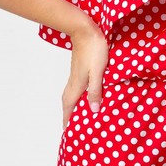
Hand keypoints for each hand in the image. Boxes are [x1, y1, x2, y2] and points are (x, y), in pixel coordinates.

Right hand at [61, 16, 108, 130]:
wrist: (85, 29)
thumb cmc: (93, 49)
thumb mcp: (98, 71)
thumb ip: (95, 90)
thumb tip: (93, 110)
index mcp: (76, 86)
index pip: (69, 109)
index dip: (68, 122)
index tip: (68, 135)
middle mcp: (73, 83)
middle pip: (67, 105)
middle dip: (68, 118)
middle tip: (72, 131)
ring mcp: (75, 76)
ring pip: (70, 97)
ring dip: (72, 108)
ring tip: (77, 118)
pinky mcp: (78, 70)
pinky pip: (75, 89)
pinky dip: (76, 98)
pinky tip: (83, 97)